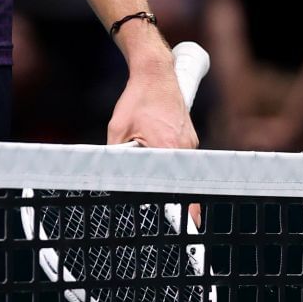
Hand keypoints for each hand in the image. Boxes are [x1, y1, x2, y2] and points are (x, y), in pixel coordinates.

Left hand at [109, 53, 201, 226]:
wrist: (156, 73)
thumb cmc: (137, 100)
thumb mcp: (118, 130)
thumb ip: (117, 157)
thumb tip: (112, 179)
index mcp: (169, 147)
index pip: (179, 187)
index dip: (185, 211)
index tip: (189, 227)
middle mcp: (185, 148)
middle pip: (182, 183)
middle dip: (176, 201)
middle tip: (172, 219)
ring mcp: (190, 143)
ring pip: (181, 171)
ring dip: (171, 181)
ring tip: (164, 195)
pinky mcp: (189, 139)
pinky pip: (182, 160)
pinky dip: (172, 167)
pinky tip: (159, 167)